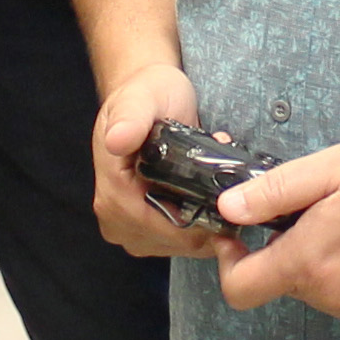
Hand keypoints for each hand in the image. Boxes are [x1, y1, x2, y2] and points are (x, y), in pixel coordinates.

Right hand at [90, 62, 224, 258]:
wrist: (149, 96)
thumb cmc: (147, 94)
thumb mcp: (142, 98)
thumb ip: (131, 118)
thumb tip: (117, 141)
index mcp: (112, 194)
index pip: (163, 230)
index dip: (200, 222)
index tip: (227, 198)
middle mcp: (115, 218)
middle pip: (175, 242)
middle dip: (207, 219)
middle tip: (225, 185)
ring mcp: (130, 228)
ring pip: (182, 245)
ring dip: (206, 220)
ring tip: (215, 185)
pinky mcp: (145, 230)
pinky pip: (182, 240)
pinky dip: (201, 222)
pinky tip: (208, 197)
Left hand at [216, 133, 339, 328]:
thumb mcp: (331, 168)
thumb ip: (272, 194)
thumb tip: (226, 210)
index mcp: (311, 262)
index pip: (241, 289)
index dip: (230, 262)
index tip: (241, 235)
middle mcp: (335, 298)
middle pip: (284, 284)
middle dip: (289, 250)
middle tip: (321, 209)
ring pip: (319, 291)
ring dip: (322, 263)